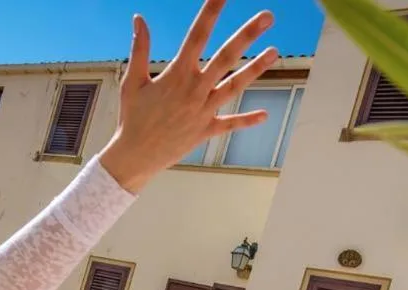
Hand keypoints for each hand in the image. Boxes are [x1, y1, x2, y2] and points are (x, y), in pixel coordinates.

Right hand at [100, 1, 277, 191]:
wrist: (136, 156)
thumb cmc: (132, 118)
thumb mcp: (132, 80)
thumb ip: (139, 49)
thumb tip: (138, 19)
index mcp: (177, 74)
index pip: (197, 35)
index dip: (211, 12)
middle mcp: (195, 89)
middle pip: (226, 56)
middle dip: (247, 34)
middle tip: (268, 16)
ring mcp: (203, 110)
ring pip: (235, 86)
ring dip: (255, 68)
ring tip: (275, 52)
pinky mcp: (206, 130)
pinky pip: (230, 124)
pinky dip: (247, 120)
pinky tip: (264, 114)